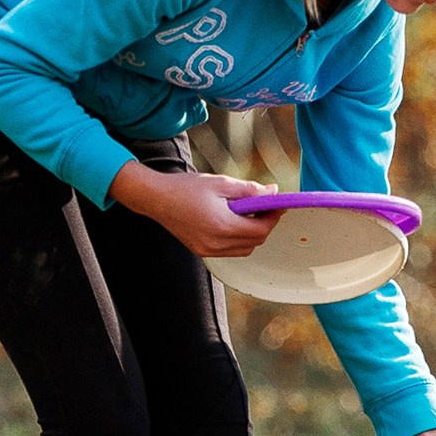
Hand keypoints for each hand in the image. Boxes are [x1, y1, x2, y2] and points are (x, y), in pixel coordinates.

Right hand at [111, 164, 281, 256]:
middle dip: (265, 224)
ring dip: (252, 233)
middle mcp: (216, 243)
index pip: (260, 229)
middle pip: (255, 241)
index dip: (273, 217)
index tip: (278, 204)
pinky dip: (239, 239)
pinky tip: (233, 221)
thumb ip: (250, 190)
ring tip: (249, 213)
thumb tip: (273, 193)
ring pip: (245, 249)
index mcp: (222, 225)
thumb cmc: (187, 188)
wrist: (157, 198)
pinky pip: (230, 250)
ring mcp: (208, 250)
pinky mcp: (202, 251)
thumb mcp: (221, 183)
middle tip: (266, 206)